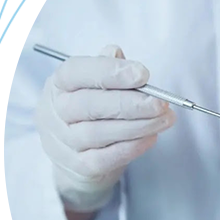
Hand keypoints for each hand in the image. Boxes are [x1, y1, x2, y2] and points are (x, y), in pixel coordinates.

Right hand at [35, 45, 175, 212]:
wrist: (75, 157)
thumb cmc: (92, 112)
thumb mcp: (95, 86)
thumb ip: (107, 69)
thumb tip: (116, 52)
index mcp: (58, 85)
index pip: (77, 72)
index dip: (110, 71)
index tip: (143, 74)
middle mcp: (55, 112)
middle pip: (90, 105)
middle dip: (131, 103)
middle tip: (161, 102)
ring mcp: (63, 142)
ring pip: (100, 133)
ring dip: (139, 125)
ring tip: (165, 119)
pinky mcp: (79, 166)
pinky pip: (107, 157)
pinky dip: (133, 146)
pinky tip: (151, 137)